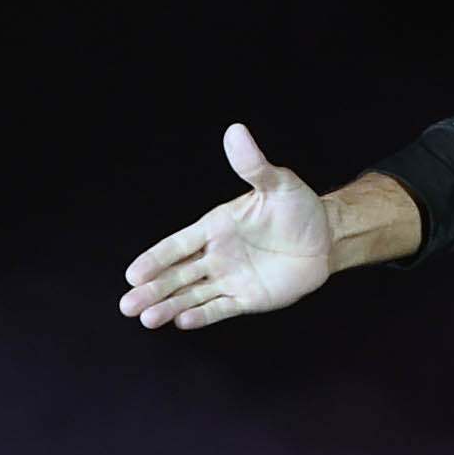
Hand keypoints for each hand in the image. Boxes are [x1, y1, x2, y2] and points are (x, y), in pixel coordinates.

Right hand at [118, 123, 331, 331]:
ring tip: (147, 319)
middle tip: (127, 304)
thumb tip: (236, 132)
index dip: (156, 258)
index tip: (134, 273)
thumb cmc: (298, 207)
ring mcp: (230, 278)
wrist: (326, 237)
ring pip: (192, 294)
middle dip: (153, 289)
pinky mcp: (248, 298)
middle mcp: (217, 254)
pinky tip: (182, 322)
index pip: (178, 244)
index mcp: (216, 227)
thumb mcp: (277, 184)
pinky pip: (220, 308)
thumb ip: (252, 165)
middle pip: (177, 275)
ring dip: (169, 306)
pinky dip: (202, 316)